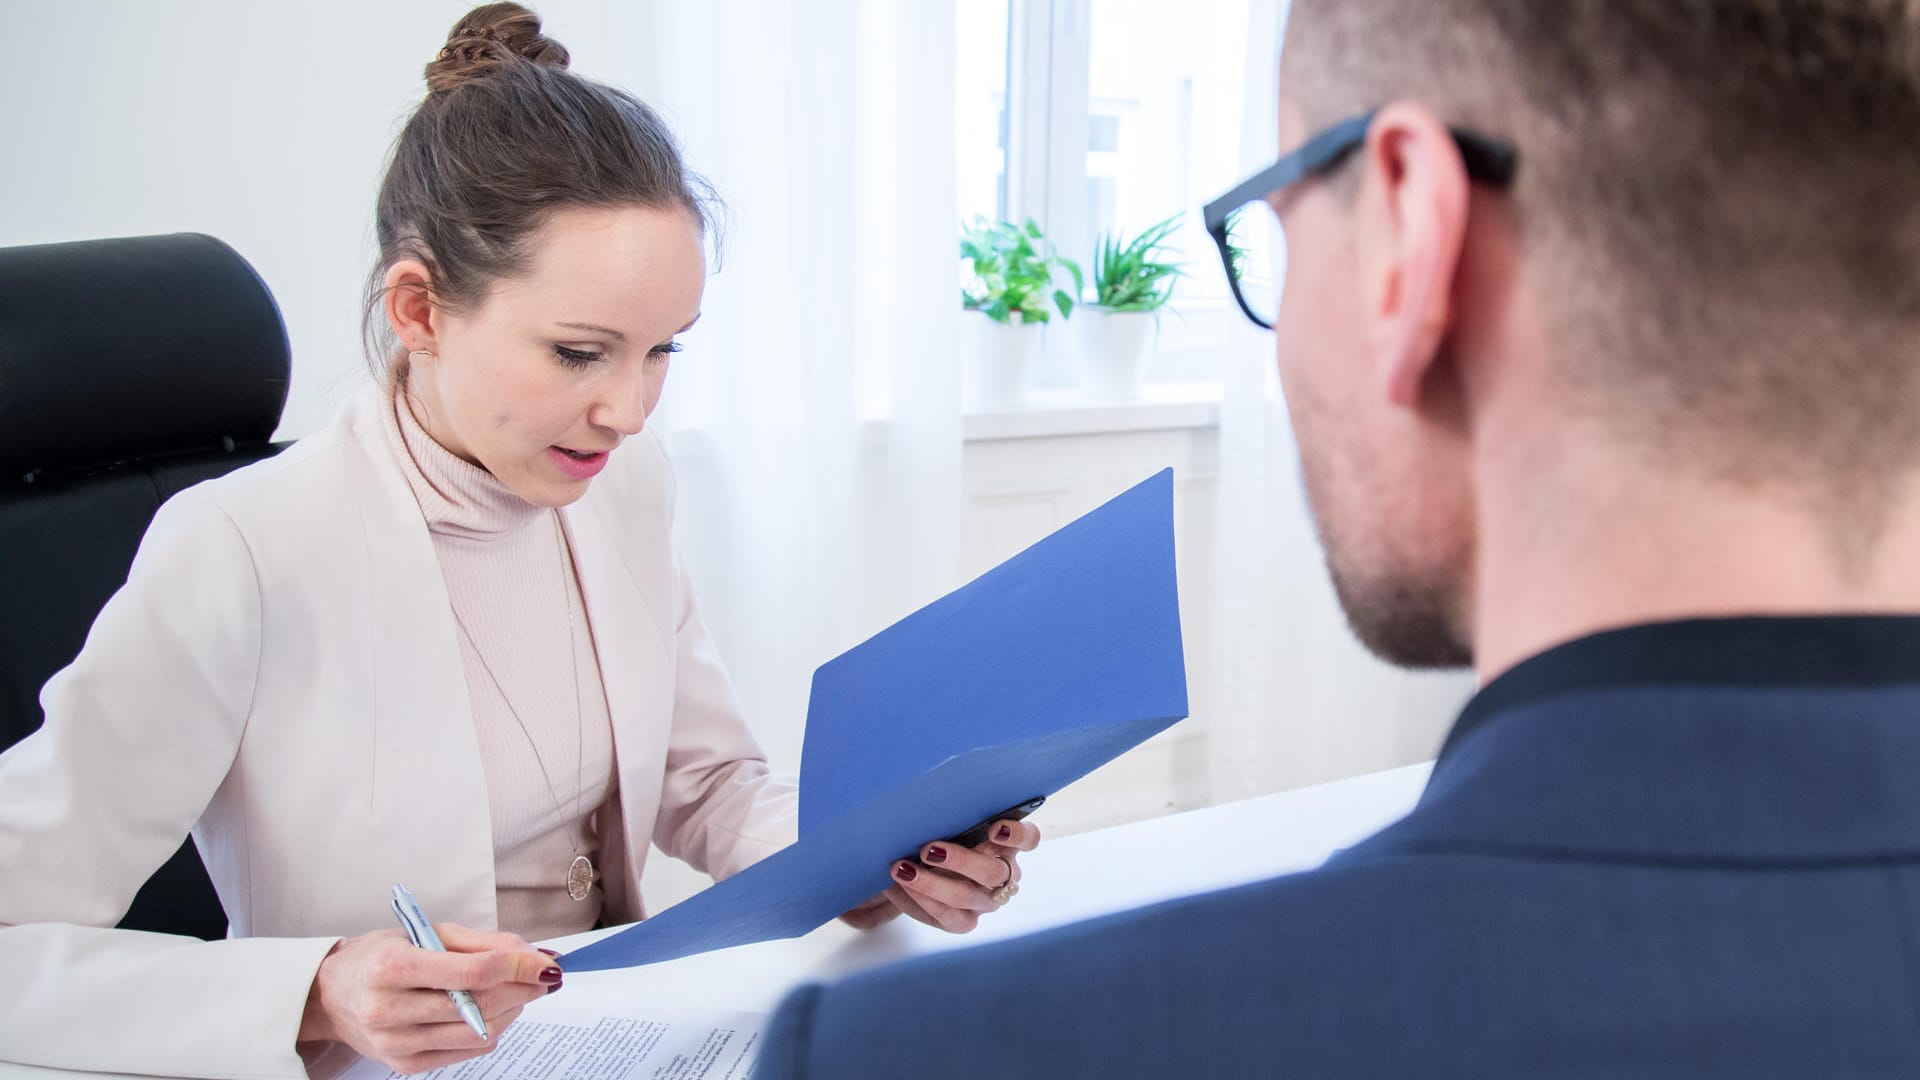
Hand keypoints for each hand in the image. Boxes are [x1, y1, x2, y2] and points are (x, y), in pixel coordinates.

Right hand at [298, 923, 560, 1074]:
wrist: (333, 994)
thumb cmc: (380, 956)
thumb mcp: (426, 932)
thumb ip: (482, 943)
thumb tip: (532, 954)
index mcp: (392, 967)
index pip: (473, 972)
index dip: (519, 967)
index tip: (546, 962)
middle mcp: (389, 1010)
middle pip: (480, 1005)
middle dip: (523, 988)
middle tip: (543, 975)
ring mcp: (395, 1044)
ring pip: (478, 1032)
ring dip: (513, 1010)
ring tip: (521, 990)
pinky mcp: (404, 1065)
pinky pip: (466, 1051)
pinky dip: (490, 1029)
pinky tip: (495, 1010)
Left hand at [840, 817, 1041, 933]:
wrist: (915, 864)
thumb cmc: (939, 832)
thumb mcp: (949, 821)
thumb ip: (952, 813)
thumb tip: (927, 796)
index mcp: (1007, 844)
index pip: (1029, 839)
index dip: (1017, 835)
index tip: (995, 828)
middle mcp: (1003, 875)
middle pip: (993, 872)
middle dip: (959, 860)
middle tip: (927, 848)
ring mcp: (985, 901)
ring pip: (966, 897)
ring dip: (931, 882)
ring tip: (901, 868)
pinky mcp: (965, 921)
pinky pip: (948, 917)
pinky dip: (920, 900)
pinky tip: (897, 885)